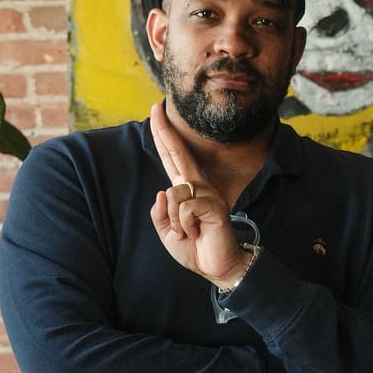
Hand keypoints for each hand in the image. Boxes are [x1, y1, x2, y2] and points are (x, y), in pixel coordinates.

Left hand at [149, 104, 248, 284]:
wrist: (217, 267)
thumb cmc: (195, 249)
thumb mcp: (167, 233)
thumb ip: (159, 213)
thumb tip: (161, 192)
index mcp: (186, 190)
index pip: (172, 158)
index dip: (163, 136)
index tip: (157, 112)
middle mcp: (198, 186)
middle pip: (177, 153)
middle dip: (164, 131)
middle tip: (155, 106)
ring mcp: (207, 193)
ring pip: (173, 194)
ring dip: (174, 220)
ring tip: (189, 233)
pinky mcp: (213, 205)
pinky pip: (184, 208)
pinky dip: (184, 225)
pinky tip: (197, 233)